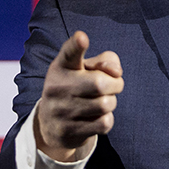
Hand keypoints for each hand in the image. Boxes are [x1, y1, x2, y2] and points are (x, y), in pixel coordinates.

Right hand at [35, 31, 123, 161]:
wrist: (52, 124)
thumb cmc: (76, 87)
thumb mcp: (86, 69)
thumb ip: (106, 61)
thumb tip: (116, 72)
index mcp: (62, 66)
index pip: (69, 53)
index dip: (76, 45)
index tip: (82, 37)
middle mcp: (58, 86)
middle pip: (100, 83)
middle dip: (115, 84)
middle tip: (112, 85)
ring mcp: (61, 110)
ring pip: (105, 104)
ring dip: (111, 102)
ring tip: (101, 101)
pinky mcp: (68, 130)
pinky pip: (104, 123)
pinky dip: (107, 119)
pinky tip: (96, 117)